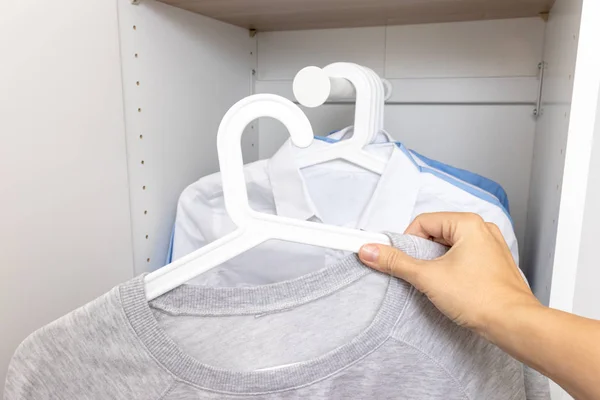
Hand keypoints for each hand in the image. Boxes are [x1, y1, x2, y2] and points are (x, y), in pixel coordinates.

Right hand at [359, 212, 540, 336]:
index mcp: (468, 223)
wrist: (513, 324)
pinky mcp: (493, 263)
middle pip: (436, 232)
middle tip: (419, 273)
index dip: (407, 241)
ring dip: (437, 262)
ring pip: (450, 246)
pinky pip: (464, 256)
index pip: (423, 222)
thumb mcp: (428, 277)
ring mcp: (490, 246)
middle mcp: (482, 229)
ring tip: (437, 282)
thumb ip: (396, 262)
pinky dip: (452, 268)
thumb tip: (371, 251)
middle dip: (423, 253)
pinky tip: (451, 286)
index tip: (401, 260)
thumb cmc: (481, 299)